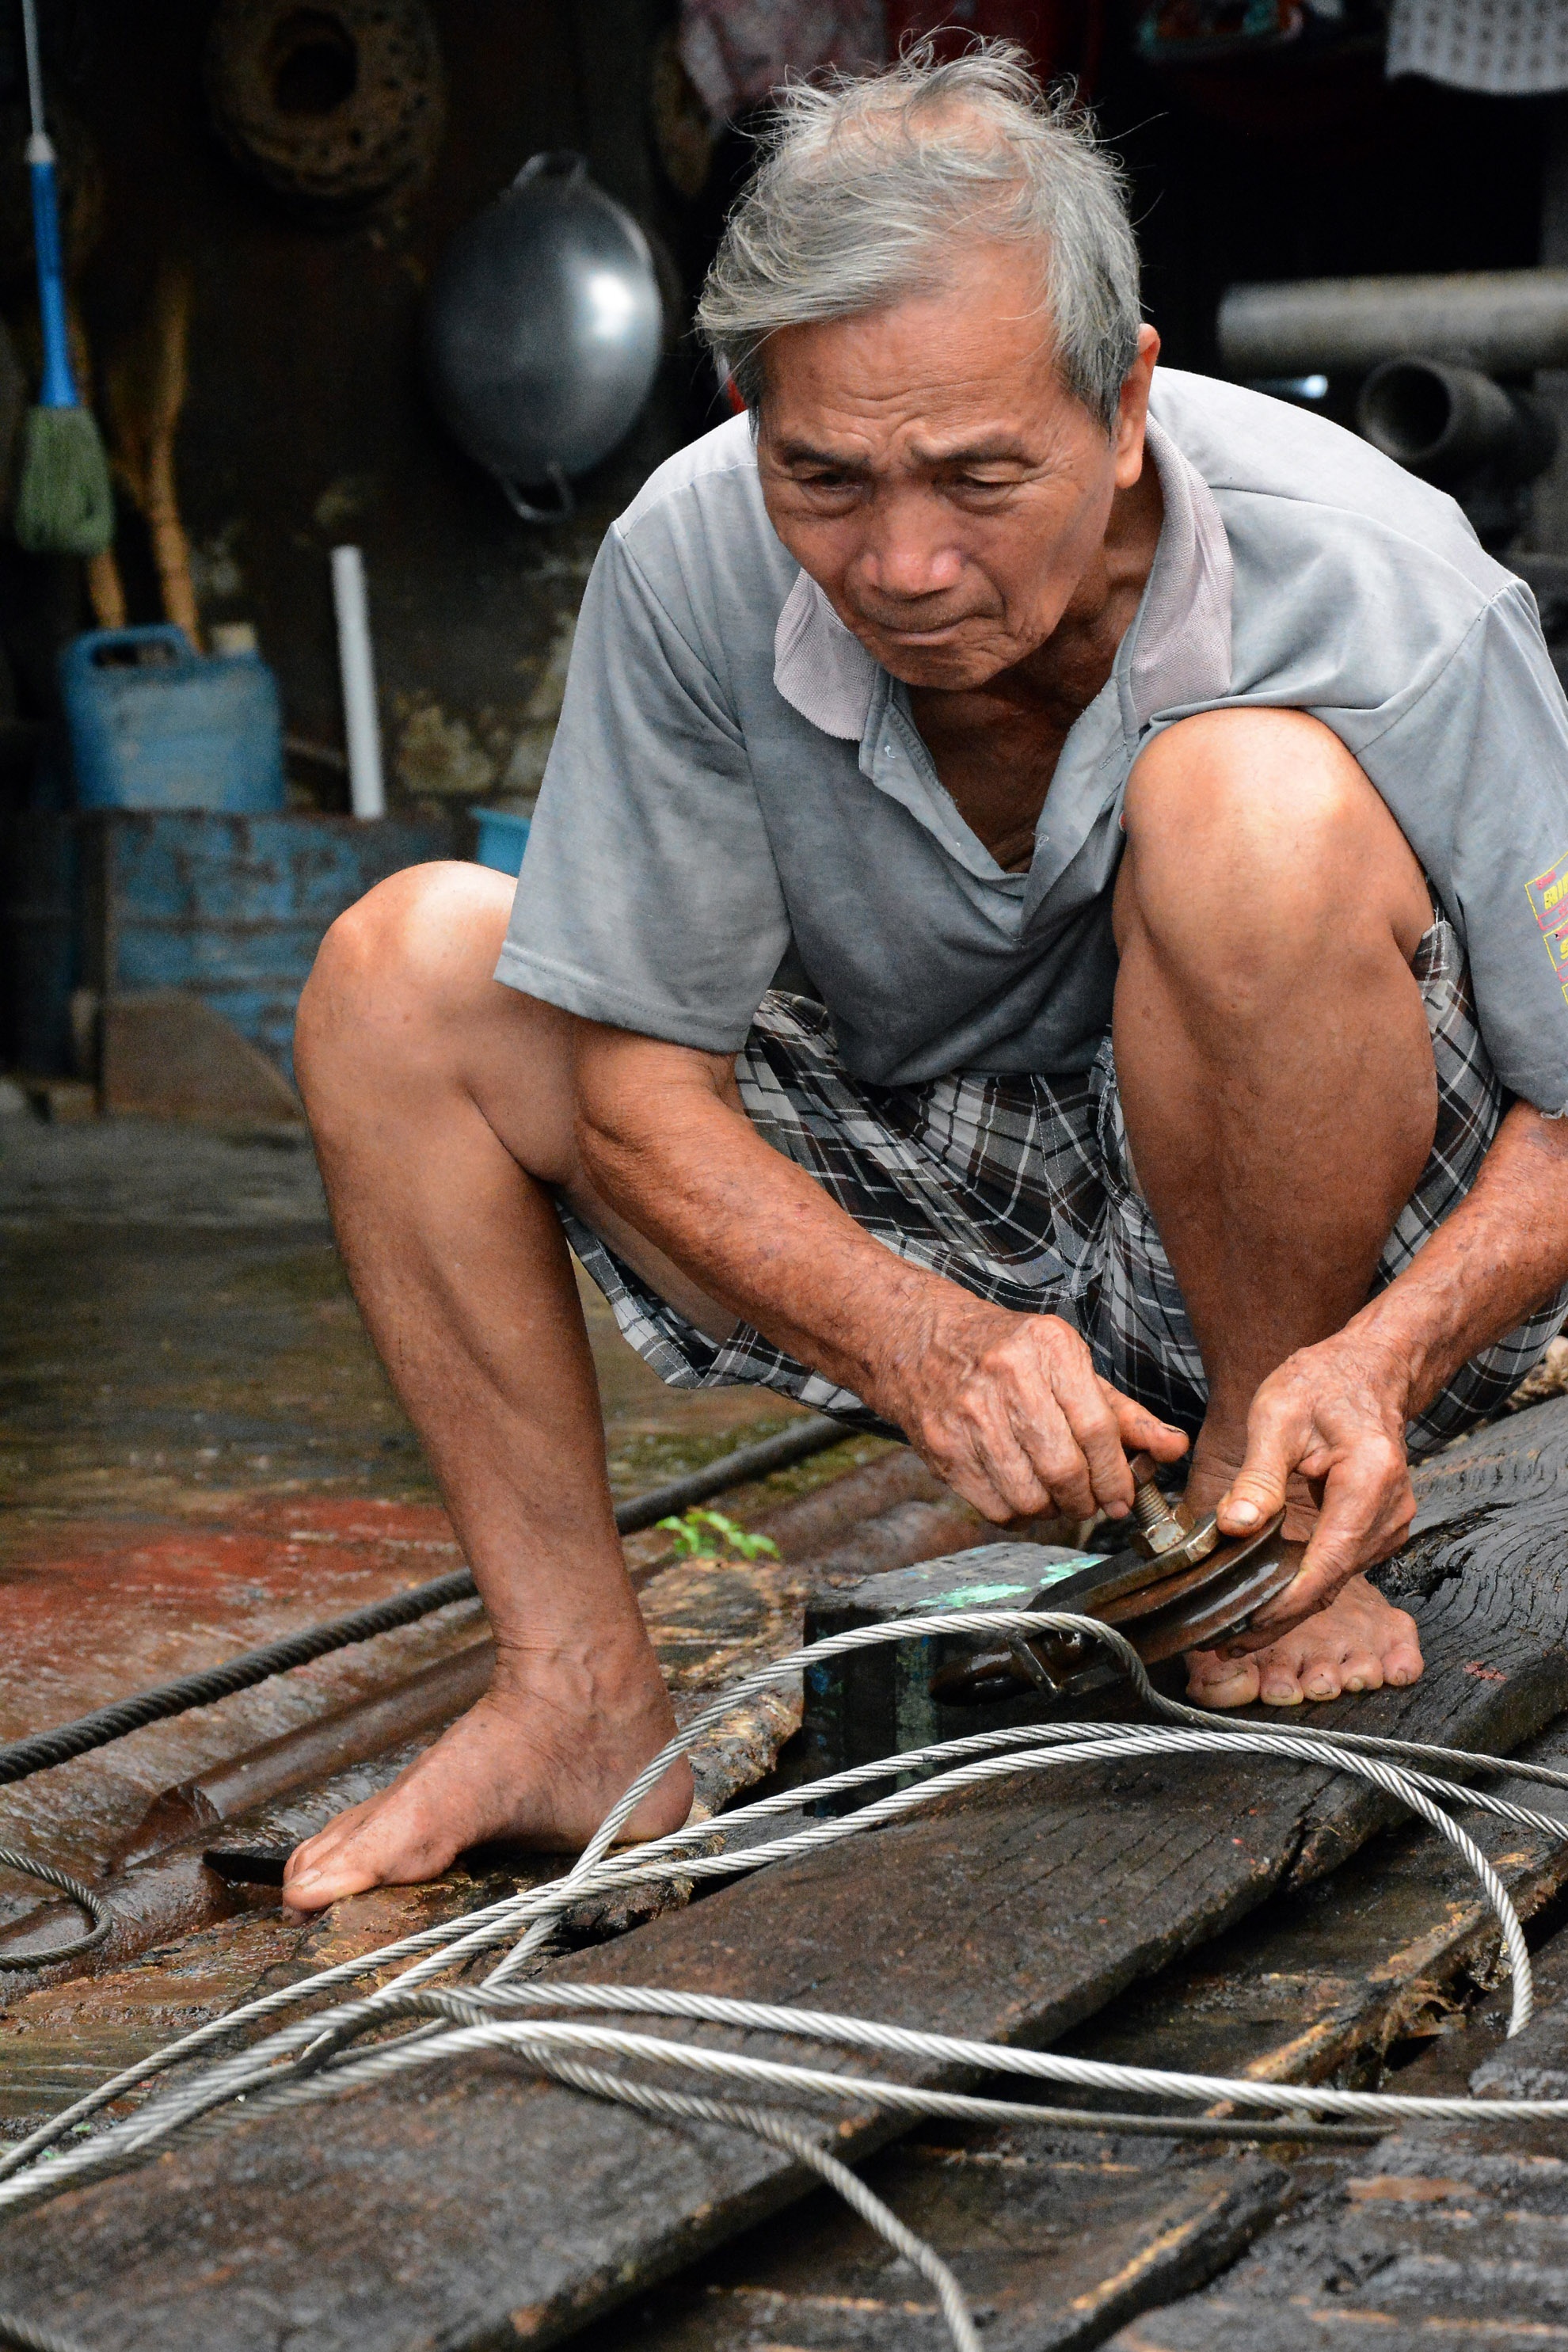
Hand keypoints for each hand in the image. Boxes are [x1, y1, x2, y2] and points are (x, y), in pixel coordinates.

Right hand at [869, 1296, 1187, 1522]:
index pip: (1097, 1429)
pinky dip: (1017, 1514)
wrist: (920, 1340)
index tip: (1122, 1497)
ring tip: (1054, 1496)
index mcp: (1050, 1348)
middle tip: (1090, 1502)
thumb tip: (1174, 1449)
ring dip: (1052, 1511)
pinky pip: (994, 1507)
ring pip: (1029, 1497)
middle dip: (1086, 1499)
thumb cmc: (1006, 1353)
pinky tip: (1021, 1492)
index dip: (1116, 1476)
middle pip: (1064, 1469)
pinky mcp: (942, 1445)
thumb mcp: (1069, 1366)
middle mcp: (1007, 1376)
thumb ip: (1125, 1413)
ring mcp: (969, 1413)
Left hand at [1214, 1328, 1414, 1644]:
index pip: (1327, 1562)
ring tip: (1235, 1627)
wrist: (1368, 1371)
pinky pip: (1337, 1567)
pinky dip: (1302, 1585)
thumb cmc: (1322, 1384)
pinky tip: (1264, 1598)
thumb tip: (1233, 1528)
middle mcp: (1391, 1511)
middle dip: (1279, 1616)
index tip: (1243, 1626)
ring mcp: (1390, 1524)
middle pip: (1331, 1581)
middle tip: (1224, 1644)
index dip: (1285, 1602)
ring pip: (1335, 1580)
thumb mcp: (1276, 1417)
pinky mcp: (1378, 1529)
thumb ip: (1257, 1476)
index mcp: (1370, 1481)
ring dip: (1288, 1606)